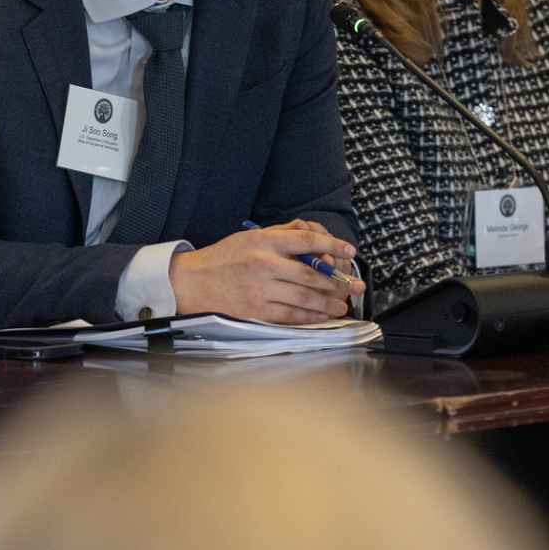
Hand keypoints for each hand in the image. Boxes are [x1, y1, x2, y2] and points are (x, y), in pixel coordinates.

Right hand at [170, 224, 362, 323]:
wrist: (192, 282)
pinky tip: (322, 316)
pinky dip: (310, 317)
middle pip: (312, 274)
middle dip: (339, 281)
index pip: (306, 241)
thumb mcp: (249, 236)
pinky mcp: (256, 311)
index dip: (333, 245)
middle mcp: (263, 264)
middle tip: (356, 286)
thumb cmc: (223, 258)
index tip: (351, 251)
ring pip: (305, 298)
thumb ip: (281, 234)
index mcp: (263, 241)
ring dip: (329, 303)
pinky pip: (290, 315)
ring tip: (343, 305)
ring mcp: (260, 290)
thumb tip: (310, 233)